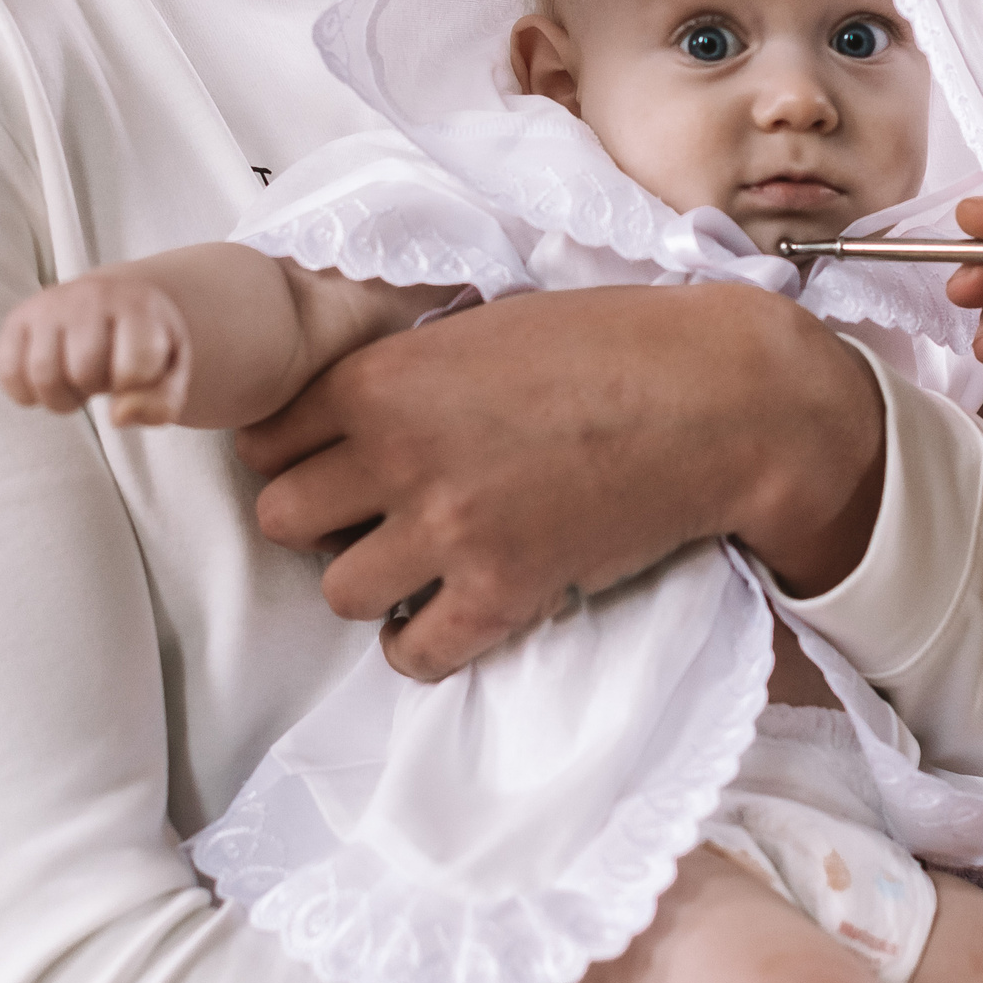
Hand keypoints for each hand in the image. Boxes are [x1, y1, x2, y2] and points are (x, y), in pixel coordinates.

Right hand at [0, 274, 191, 425]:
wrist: (117, 301)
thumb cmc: (146, 345)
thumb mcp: (172, 372)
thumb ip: (161, 403)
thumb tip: (118, 417)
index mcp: (139, 305)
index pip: (133, 369)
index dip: (135, 385)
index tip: (137, 369)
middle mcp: (91, 296)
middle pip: (83, 373)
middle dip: (96, 389)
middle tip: (104, 375)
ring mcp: (50, 304)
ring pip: (43, 376)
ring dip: (62, 398)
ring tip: (78, 381)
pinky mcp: (19, 317)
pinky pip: (9, 373)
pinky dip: (27, 394)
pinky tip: (51, 383)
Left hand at [235, 282, 885, 679]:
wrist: (717, 397)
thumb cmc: (612, 344)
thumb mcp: (483, 328)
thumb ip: (405, 370)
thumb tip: (347, 408)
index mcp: (383, 376)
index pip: (264, 438)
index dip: (297, 451)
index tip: (334, 458)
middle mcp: (398, 454)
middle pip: (281, 518)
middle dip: (322, 517)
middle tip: (375, 509)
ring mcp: (448, 530)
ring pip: (337, 591)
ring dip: (374, 580)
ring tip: (421, 560)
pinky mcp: (503, 593)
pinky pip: (412, 654)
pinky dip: (424, 642)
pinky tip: (452, 611)